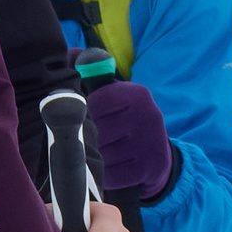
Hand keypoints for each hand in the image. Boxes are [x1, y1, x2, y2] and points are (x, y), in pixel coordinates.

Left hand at [89, 81, 177, 201]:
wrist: (157, 156)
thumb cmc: (124, 122)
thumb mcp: (116, 96)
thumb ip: (94, 77)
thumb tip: (75, 55)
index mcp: (136, 94)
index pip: (95, 103)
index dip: (84, 115)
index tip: (85, 119)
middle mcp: (147, 115)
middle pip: (98, 130)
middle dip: (89, 138)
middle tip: (92, 140)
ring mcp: (150, 143)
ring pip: (103, 154)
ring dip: (95, 158)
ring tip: (102, 154)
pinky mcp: (149, 168)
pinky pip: (113, 175)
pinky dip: (107, 176)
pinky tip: (111, 169)